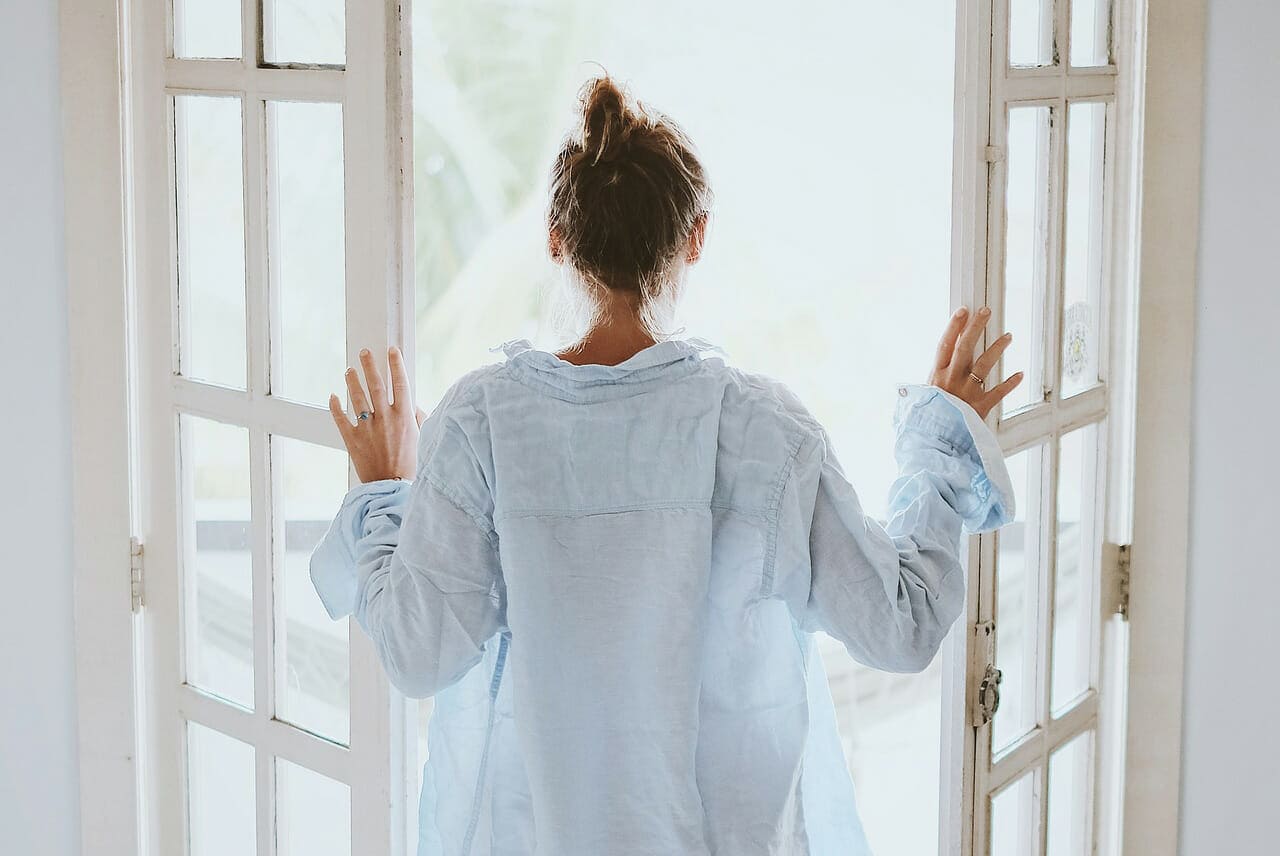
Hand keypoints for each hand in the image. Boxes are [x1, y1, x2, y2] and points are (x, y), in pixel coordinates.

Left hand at [329, 347, 426, 482]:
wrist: (392, 488)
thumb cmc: (411, 465)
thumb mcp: (422, 439)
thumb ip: (418, 419)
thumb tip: (414, 406)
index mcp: (404, 417)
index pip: (400, 383)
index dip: (395, 365)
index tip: (391, 351)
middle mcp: (385, 419)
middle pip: (376, 385)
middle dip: (370, 365)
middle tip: (364, 352)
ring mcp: (367, 428)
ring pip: (357, 398)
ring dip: (352, 381)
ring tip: (349, 369)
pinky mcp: (353, 439)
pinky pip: (341, 419)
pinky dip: (335, 407)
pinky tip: (333, 396)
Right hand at [930, 306, 1023, 419]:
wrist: (934, 444)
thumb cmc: (926, 421)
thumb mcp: (920, 399)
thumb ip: (929, 384)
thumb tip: (927, 374)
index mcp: (936, 377)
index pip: (945, 345)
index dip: (954, 326)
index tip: (963, 311)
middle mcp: (952, 381)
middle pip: (965, 347)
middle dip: (976, 327)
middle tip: (986, 312)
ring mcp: (967, 393)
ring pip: (984, 365)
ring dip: (997, 348)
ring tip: (1009, 336)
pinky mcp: (980, 408)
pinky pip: (998, 393)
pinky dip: (1010, 384)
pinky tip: (1020, 374)